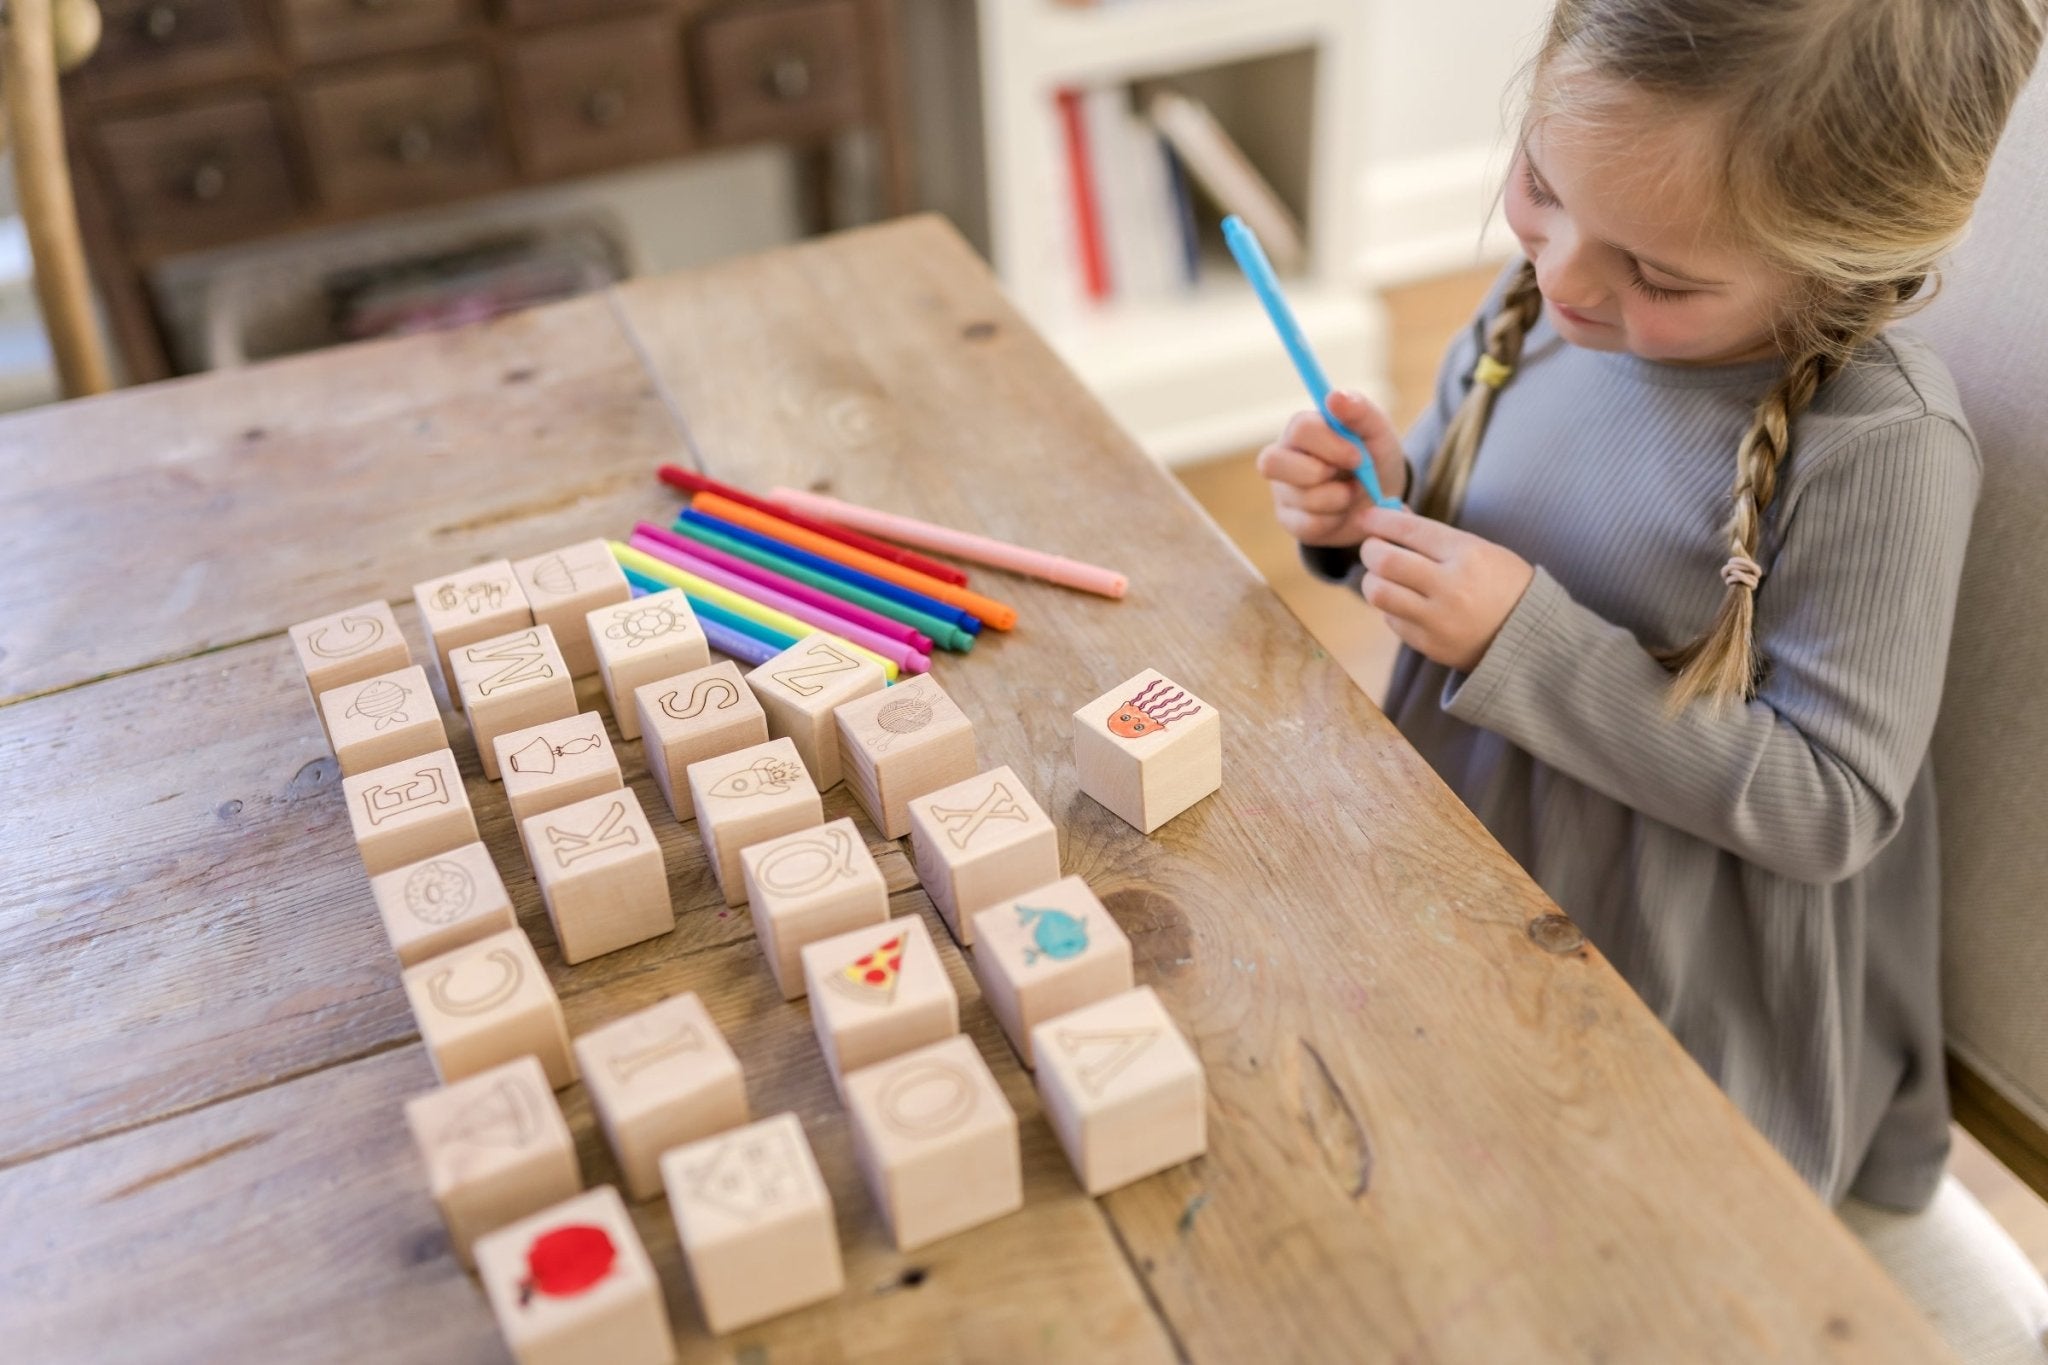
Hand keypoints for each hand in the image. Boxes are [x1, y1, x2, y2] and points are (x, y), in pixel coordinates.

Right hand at [1256, 389, 1410, 547]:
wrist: (1382, 499)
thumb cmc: (1374, 457)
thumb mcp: (1377, 431)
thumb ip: (1359, 410)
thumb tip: (1334, 396)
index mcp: (1302, 428)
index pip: (1299, 429)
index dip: (1330, 445)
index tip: (1358, 456)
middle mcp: (1283, 456)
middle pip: (1271, 463)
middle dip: (1319, 474)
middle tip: (1349, 476)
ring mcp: (1282, 490)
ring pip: (1299, 498)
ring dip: (1338, 499)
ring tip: (1352, 494)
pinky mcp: (1289, 520)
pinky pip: (1308, 526)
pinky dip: (1336, 521)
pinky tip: (1343, 512)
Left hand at [1356, 506, 1535, 671]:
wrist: (1531, 636)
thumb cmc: (1504, 584)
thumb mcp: (1479, 549)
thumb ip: (1433, 535)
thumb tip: (1392, 513)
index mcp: (1468, 555)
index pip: (1410, 530)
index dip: (1380, 520)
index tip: (1366, 517)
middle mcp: (1451, 588)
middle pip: (1384, 561)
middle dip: (1370, 549)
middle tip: (1373, 548)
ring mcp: (1438, 620)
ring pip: (1379, 593)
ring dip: (1373, 580)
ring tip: (1384, 577)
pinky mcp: (1429, 645)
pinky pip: (1391, 619)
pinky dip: (1391, 607)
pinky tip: (1406, 602)